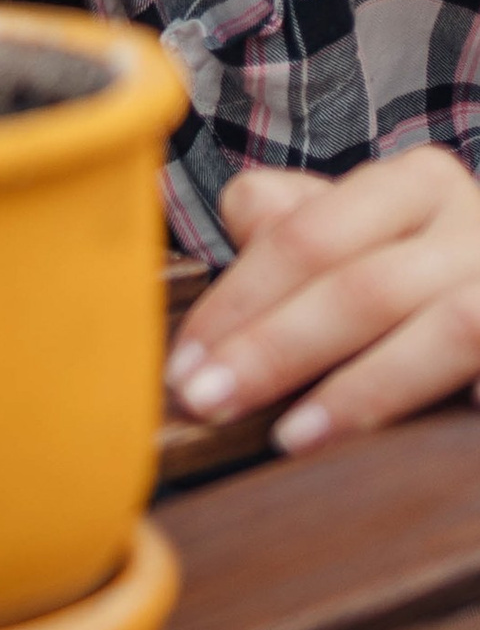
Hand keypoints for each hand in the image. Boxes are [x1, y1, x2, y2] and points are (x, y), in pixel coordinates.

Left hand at [169, 150, 479, 454]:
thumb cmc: (429, 275)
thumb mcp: (364, 234)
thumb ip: (295, 228)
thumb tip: (232, 226)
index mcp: (414, 184)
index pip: (305, 237)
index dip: (236, 302)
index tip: (180, 365)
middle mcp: (474, 222)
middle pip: (361, 285)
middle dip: (274, 349)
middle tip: (205, 403)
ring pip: (441, 331)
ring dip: (359, 391)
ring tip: (290, 437)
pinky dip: (449, 401)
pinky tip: (405, 445)